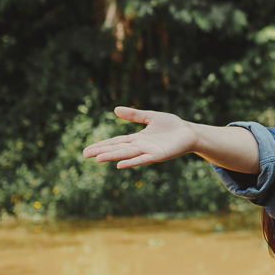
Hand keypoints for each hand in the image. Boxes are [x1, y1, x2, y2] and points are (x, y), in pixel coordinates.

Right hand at [82, 107, 196, 168]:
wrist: (189, 132)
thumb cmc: (172, 126)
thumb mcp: (151, 117)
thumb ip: (134, 114)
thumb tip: (115, 109)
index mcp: (137, 138)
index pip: (116, 142)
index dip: (102, 145)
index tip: (86, 150)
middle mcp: (140, 146)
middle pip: (118, 148)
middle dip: (102, 151)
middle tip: (85, 155)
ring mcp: (148, 151)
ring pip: (127, 154)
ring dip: (113, 156)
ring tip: (98, 158)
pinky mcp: (158, 155)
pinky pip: (143, 159)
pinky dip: (132, 161)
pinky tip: (120, 165)